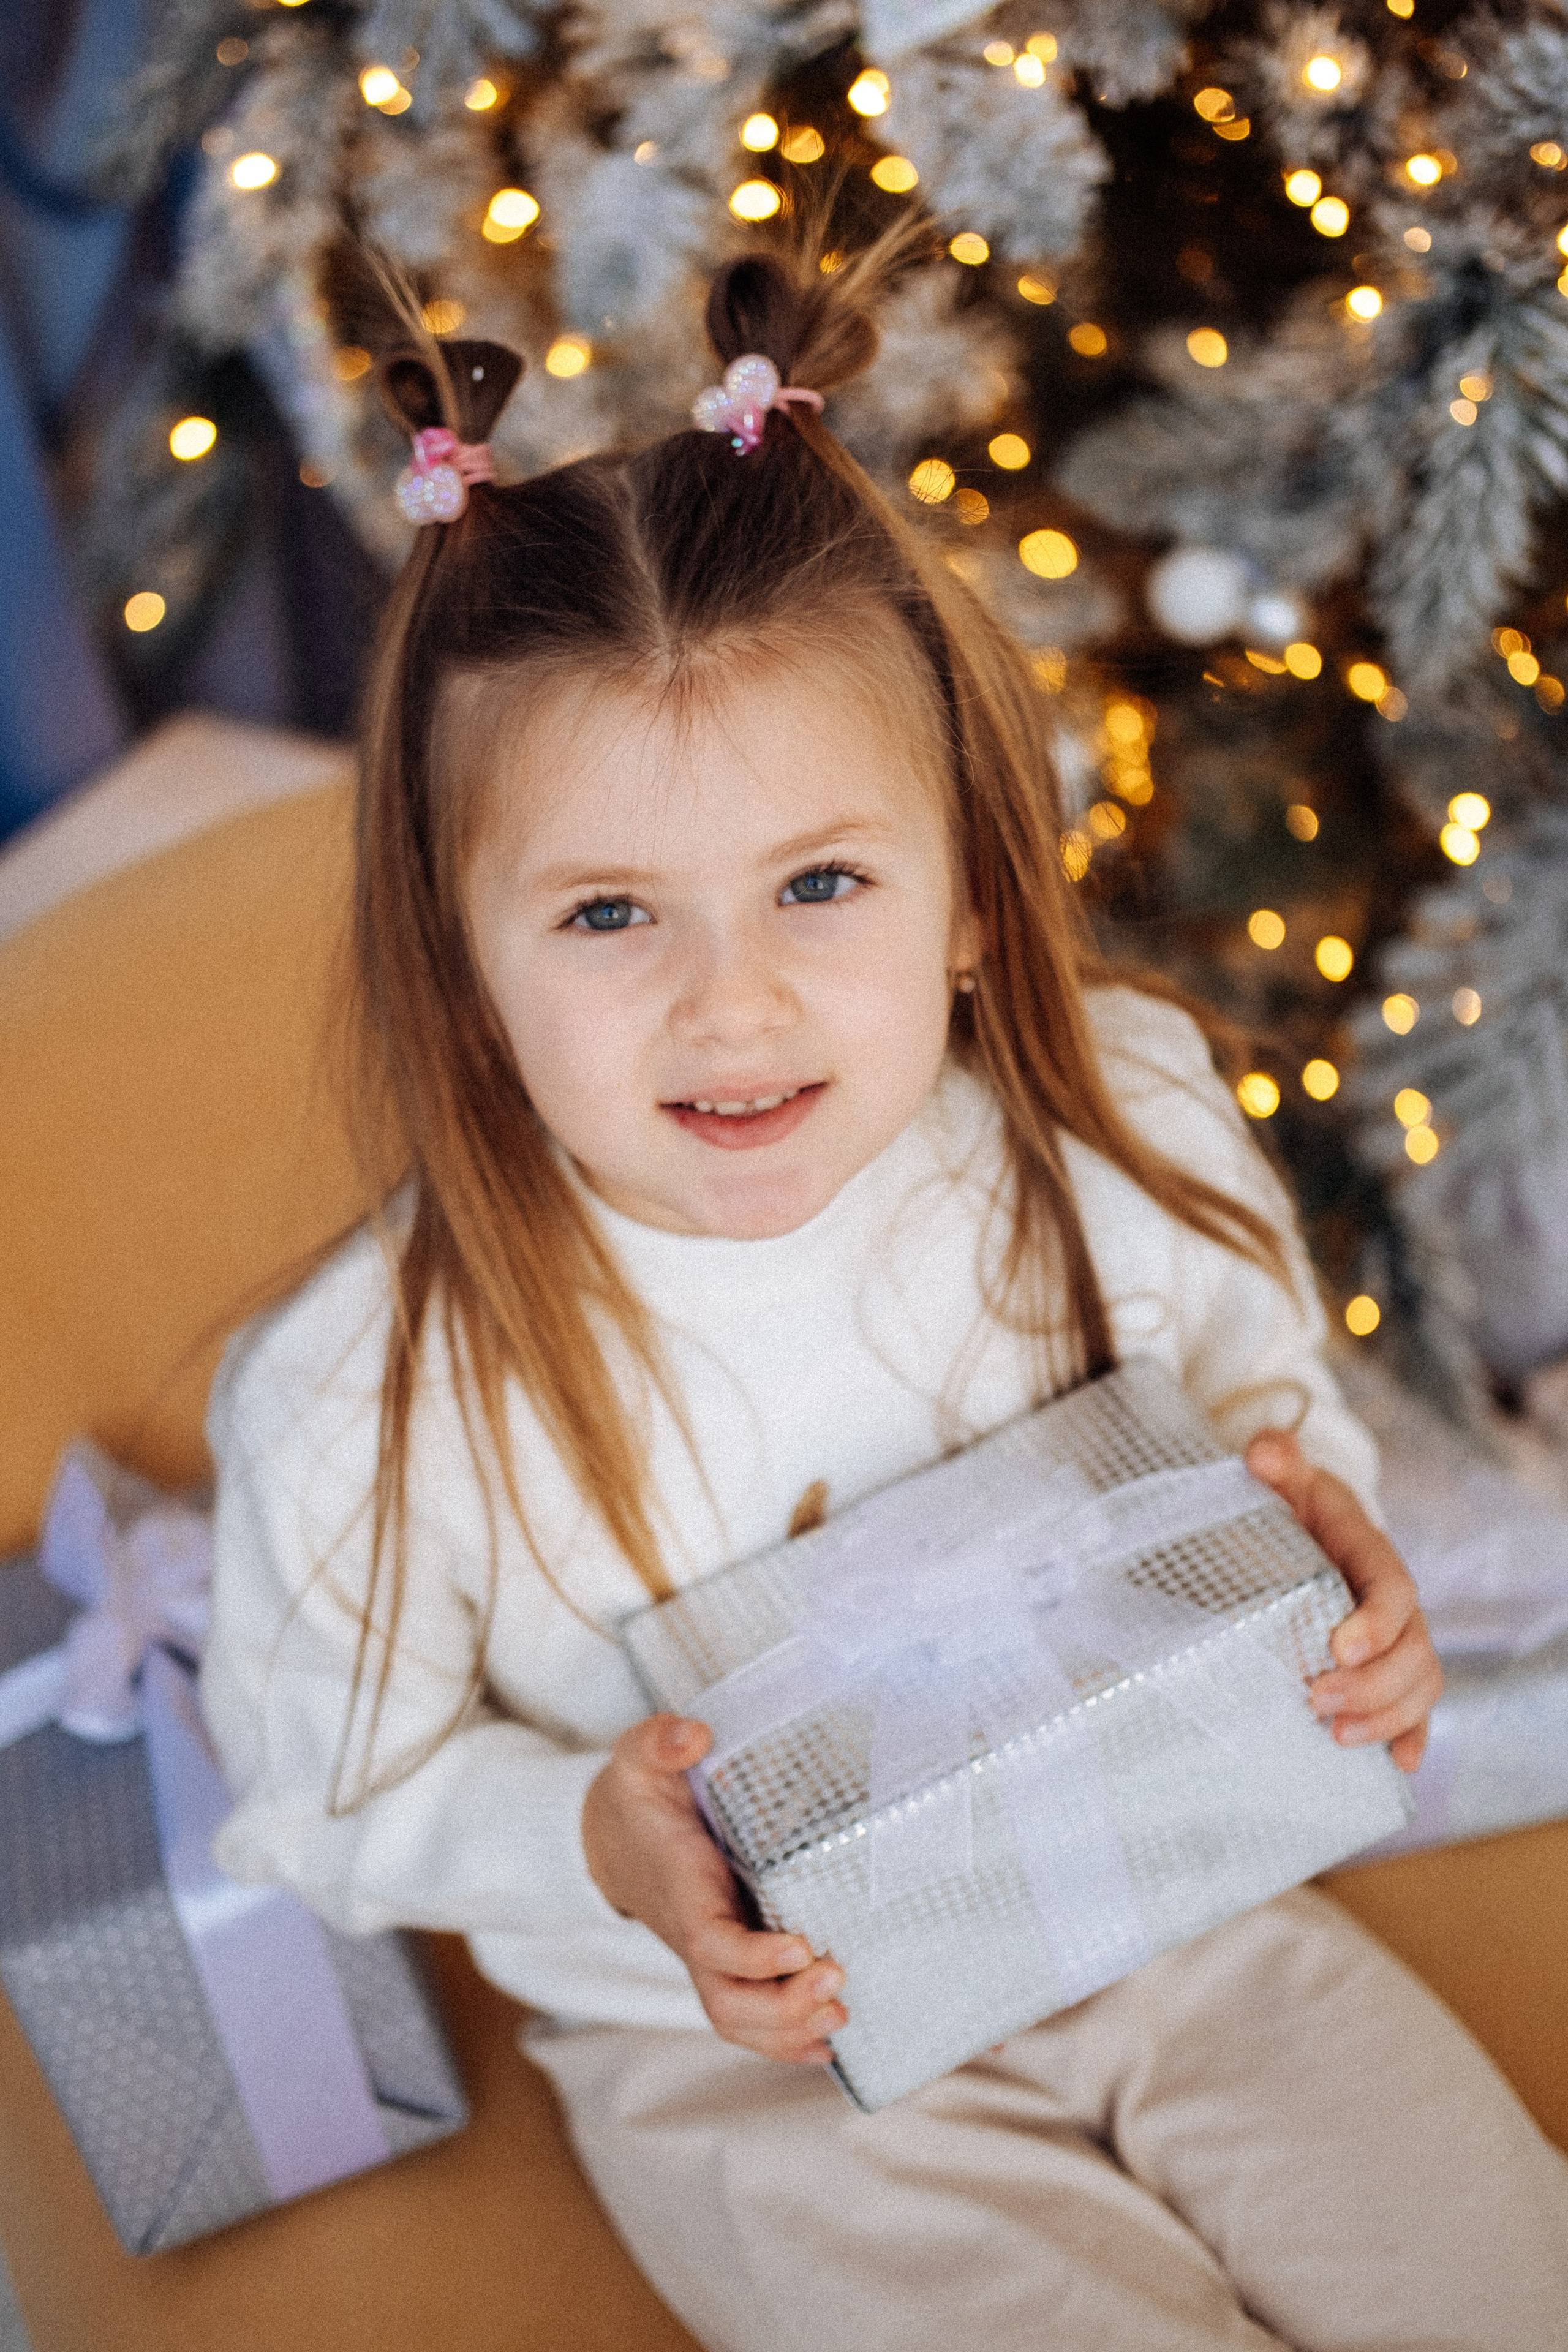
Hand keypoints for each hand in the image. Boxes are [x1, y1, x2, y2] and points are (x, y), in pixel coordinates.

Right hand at [581, 1713, 846, 2061]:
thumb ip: (660, 1742)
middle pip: (727, 2000)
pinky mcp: (727, 1964)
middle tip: (837, 1979)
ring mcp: (711, 1958)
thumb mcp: (640, 1758)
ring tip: (841, 2015)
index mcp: (682, 1892)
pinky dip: (784, 2040)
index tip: (801, 1944)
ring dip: (788, 2029)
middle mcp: (696, 1937)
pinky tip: (824, 2042)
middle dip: (781, 2007)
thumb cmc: (639, 1798)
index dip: (753, 1957)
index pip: (711, 1943)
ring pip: (739, 2019)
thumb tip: (695, 1735)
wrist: (613, 1838)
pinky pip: (749, 2016)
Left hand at [1245, 1430, 1440, 1771]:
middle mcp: (1397, 1605)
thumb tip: (1263, 1452)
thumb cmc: (1298, 1507)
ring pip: (1419, 1686)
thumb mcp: (1288, 1480)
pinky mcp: (1388, 1672)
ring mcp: (1398, 1642)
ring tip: (1338, 1737)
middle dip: (1373, 1685)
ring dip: (1385, 1717)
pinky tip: (1397, 1765)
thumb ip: (1277, 1462)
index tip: (1339, 1648)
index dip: (1375, 1624)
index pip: (1393, 1591)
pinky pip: (1416, 1709)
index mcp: (1373, 1557)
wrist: (1315, 1528)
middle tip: (1317, 1700)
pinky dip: (1410, 1736)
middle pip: (1411, 1651)